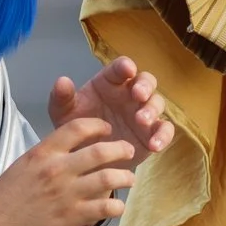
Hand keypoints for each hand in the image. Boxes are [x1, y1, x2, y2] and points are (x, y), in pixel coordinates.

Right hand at [0, 118, 134, 225]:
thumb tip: (71, 149)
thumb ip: (49, 154)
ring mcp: (67, 193)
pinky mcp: (73, 216)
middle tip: (128, 150)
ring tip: (130, 178)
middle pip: (100, 151)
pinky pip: (105, 207)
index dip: (97, 125)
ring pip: (109, 178)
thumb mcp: (24, 164)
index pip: (77, 127)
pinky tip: (118, 206)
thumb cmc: (7, 197)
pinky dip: (117, 206)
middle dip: (120, 149)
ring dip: (125, 177)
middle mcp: (58, 169)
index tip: (106, 130)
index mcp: (44, 152)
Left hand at [48, 56, 173, 168]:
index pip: (120, 68)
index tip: (127, 69)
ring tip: (141, 121)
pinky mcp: (151, 133)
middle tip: (138, 95)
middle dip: (145, 85)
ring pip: (157, 103)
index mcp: (110, 83)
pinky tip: (154, 145)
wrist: (85, 159)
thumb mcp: (64, 113)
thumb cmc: (77, 128)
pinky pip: (164, 130)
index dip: (125, 66)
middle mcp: (130, 94)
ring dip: (152, 109)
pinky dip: (163, 135)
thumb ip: (61, 98)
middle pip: (146, 80)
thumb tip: (62, 81)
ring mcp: (143, 113)